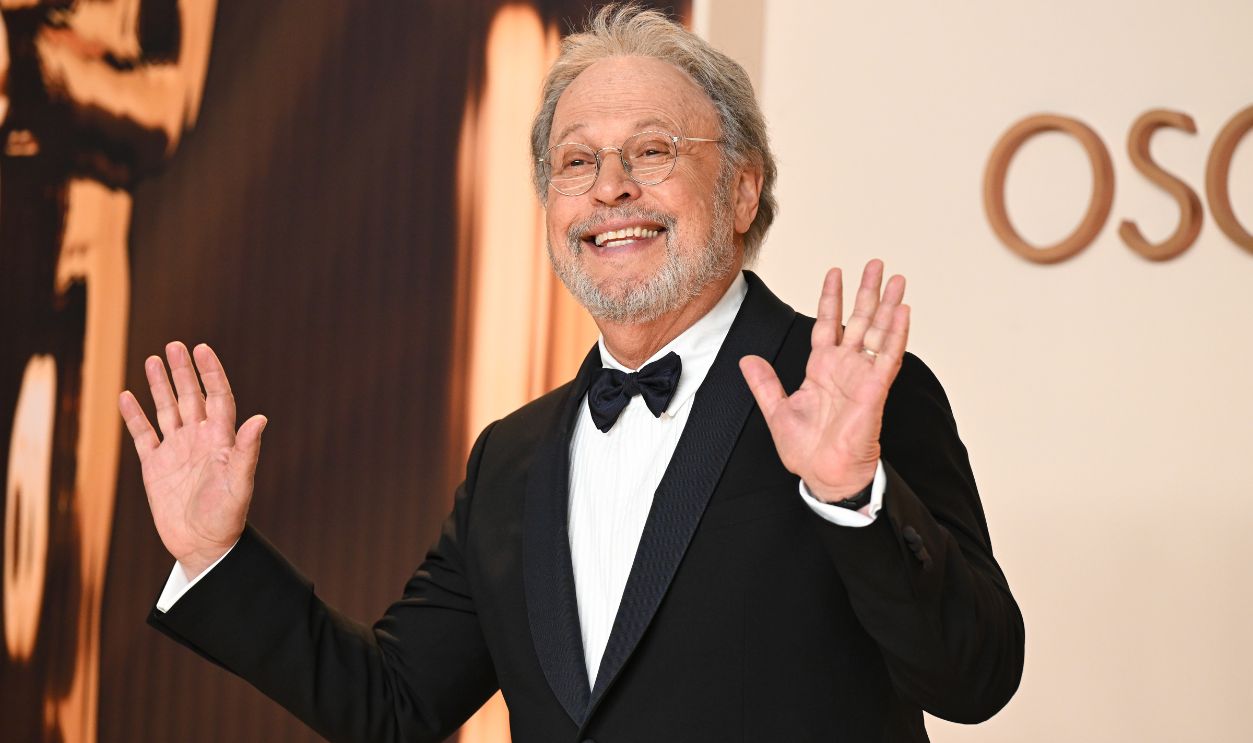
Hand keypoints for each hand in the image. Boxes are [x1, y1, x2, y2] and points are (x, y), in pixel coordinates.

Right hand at [117, 342, 266, 577]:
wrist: (204, 546)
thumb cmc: (228, 517)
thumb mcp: (239, 483)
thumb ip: (247, 451)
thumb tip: (260, 418)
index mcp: (222, 440)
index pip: (218, 397)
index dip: (211, 373)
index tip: (202, 349)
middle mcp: (199, 440)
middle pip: (191, 397)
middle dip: (183, 371)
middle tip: (175, 345)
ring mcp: (176, 451)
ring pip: (167, 410)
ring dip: (160, 386)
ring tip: (152, 360)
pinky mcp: (155, 466)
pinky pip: (143, 435)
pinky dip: (134, 416)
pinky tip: (126, 396)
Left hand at [739, 260, 908, 502]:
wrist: (823, 474)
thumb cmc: (806, 450)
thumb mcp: (776, 410)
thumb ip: (764, 383)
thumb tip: (746, 360)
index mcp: (822, 369)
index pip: (828, 324)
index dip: (831, 298)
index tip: (835, 272)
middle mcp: (845, 368)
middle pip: (859, 320)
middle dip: (868, 292)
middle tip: (877, 264)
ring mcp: (862, 375)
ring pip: (878, 332)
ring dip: (888, 305)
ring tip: (896, 279)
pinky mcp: (875, 388)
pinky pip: (888, 356)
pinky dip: (896, 333)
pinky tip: (902, 311)